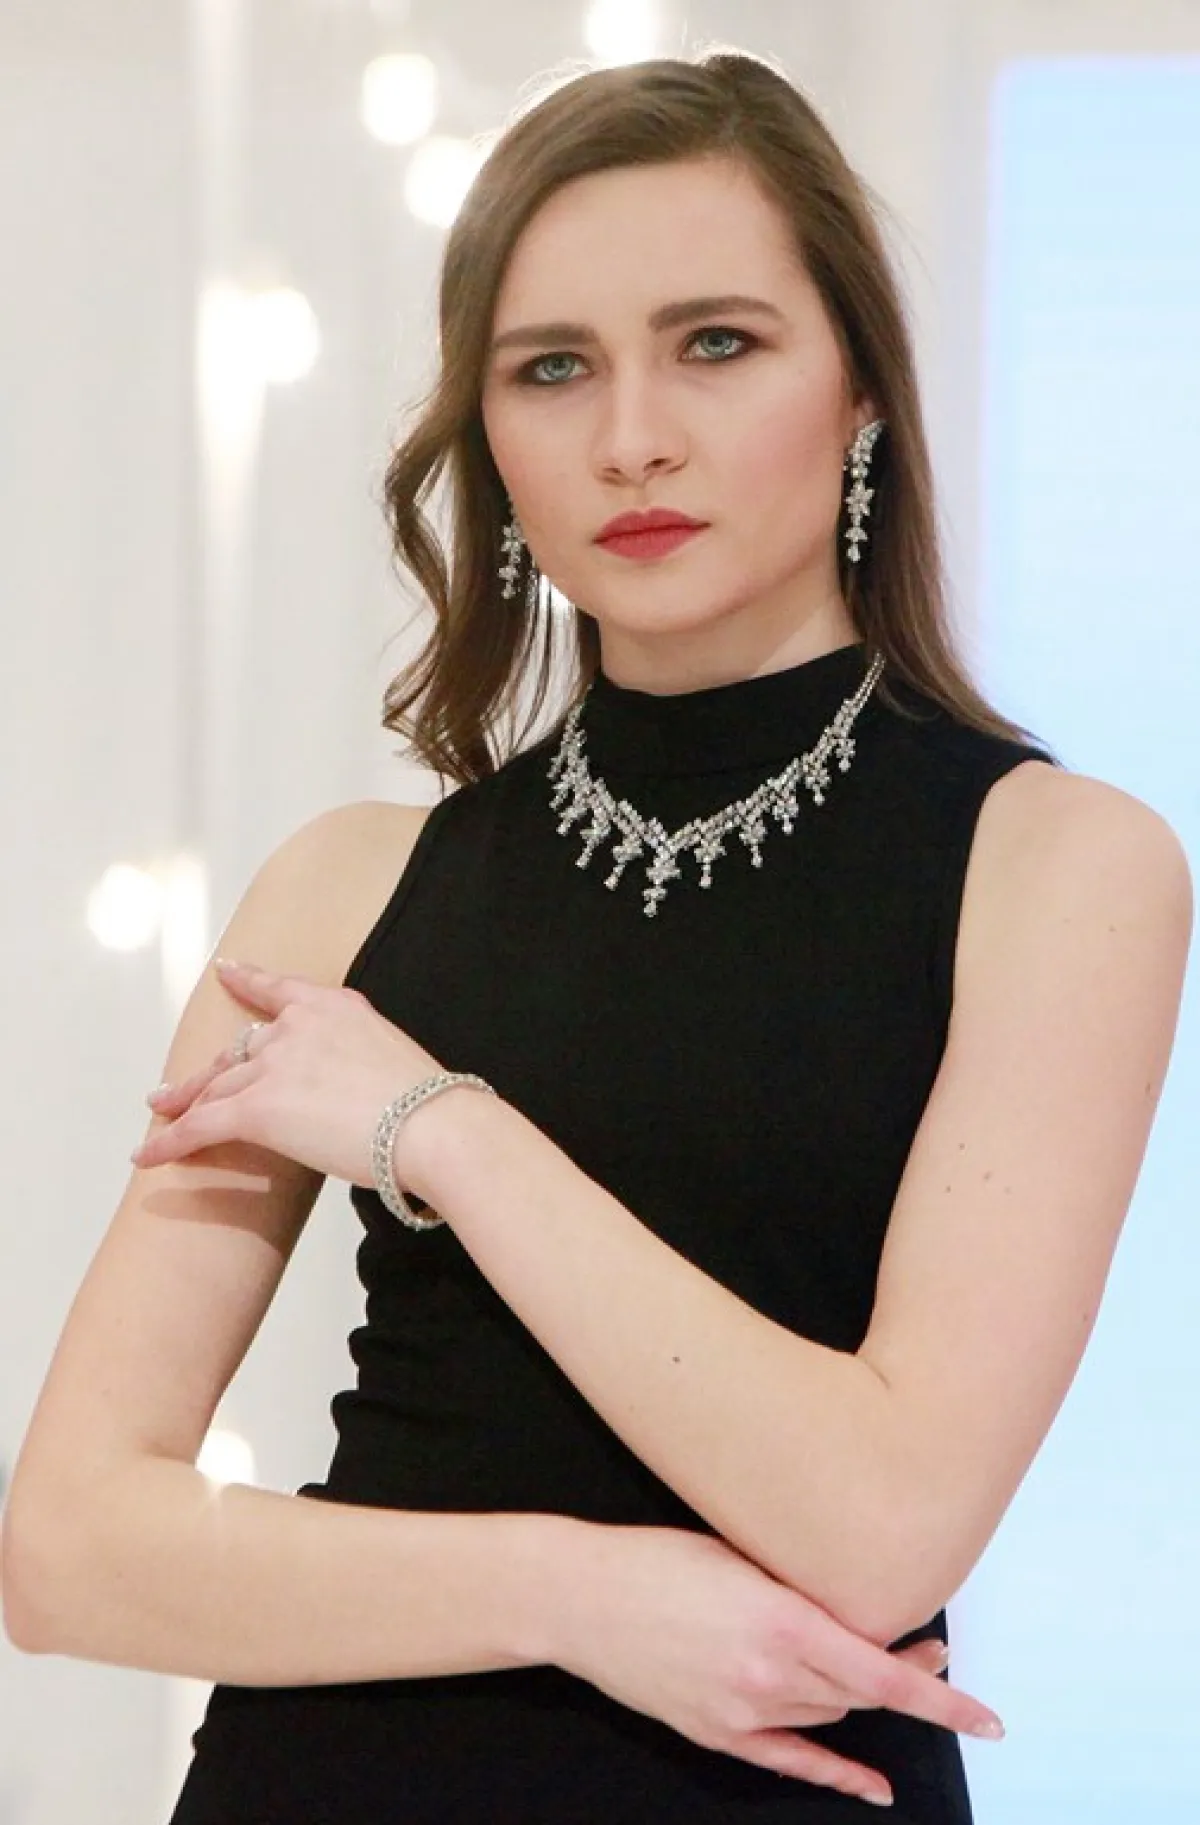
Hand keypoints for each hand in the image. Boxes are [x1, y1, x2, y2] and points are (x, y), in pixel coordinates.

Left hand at [130, 958, 447, 1196]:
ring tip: (160, 1117)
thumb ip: (358, 1061)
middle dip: (206, 1072)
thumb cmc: (429, 1106)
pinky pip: (200, 1126)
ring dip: (183, 1104)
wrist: (431, 1126)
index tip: (226, 971)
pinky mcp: (256, 1107)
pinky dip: (170, 1143)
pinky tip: (147, 1157)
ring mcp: (274, 1065)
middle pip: (238, 1049)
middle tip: (177, 1087)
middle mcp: (297, 1028)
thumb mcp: (394, 1059)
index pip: (279, 990)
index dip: (247, 980)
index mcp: (335, 1008)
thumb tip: (351, 1092)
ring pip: (215, 1086)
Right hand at [551, 1523, 1002, 1808]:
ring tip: (893, 1670)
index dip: (938, 1700)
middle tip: (934, 1646)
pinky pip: (790, 1761)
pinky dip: (835, 1774)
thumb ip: (799, 1588)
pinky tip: (872, 1785)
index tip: (986, 1718)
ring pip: (829, 1716)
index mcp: (781, 1622)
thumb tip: (853, 1604)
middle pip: (861, 1692)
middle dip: (906, 1674)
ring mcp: (741, 1712)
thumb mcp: (740, 1555)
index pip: (880, 1673)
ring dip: (865, 1697)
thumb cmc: (656, 1559)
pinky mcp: (716, 1734)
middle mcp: (769, 1676)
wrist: (582, 1597)